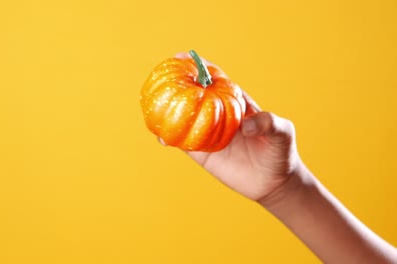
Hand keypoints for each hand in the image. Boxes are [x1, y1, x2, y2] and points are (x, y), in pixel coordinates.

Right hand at [169, 53, 303, 201]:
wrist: (273, 181)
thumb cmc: (280, 151)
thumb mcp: (282, 132)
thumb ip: (268, 123)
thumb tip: (245, 125)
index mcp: (234, 101)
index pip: (213, 78)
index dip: (197, 66)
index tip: (181, 57)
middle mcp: (217, 113)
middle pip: (193, 94)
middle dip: (175, 84)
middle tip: (159, 81)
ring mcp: (207, 132)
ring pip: (183, 118)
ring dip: (167, 111)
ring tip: (152, 107)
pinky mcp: (202, 152)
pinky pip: (182, 142)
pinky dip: (170, 138)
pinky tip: (161, 138)